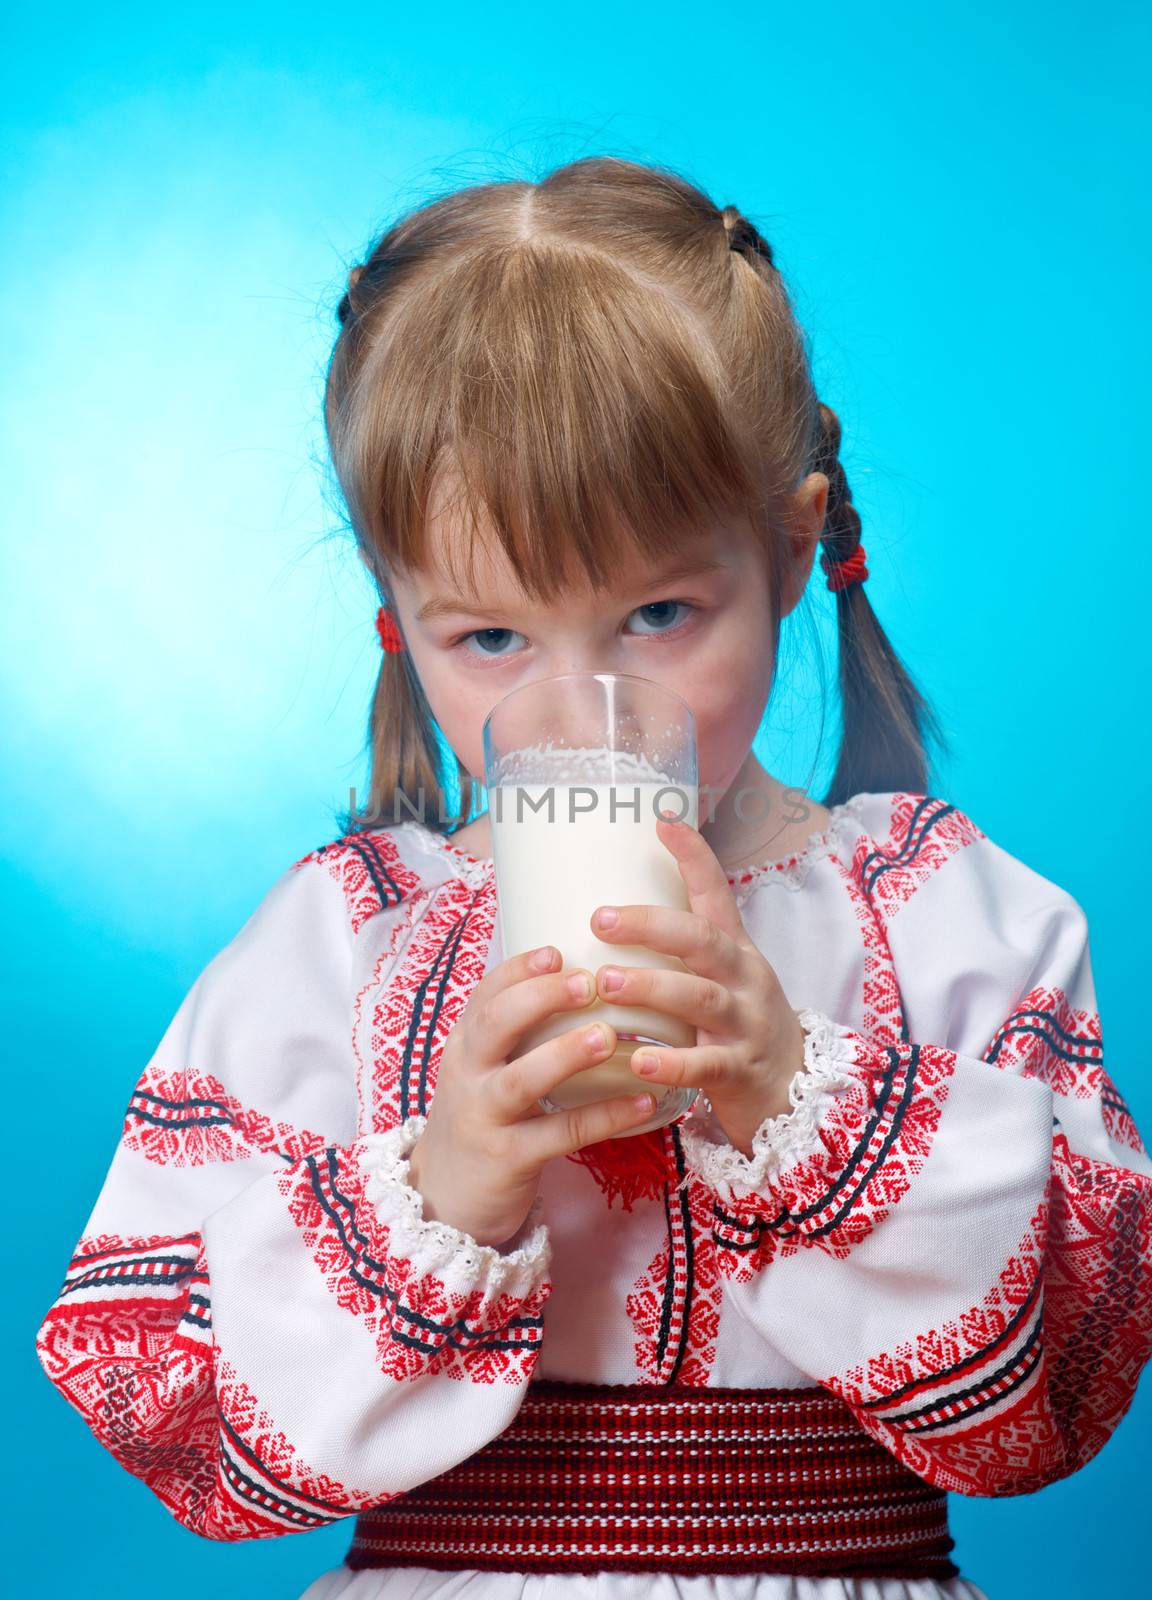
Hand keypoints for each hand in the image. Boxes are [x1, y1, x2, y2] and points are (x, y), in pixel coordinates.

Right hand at [407, 945, 652, 1247]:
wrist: (442, 1200)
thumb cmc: (480, 1119)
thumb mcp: (482, 1070)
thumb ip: (517, 1033)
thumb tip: (584, 980)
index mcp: (465, 1045)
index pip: (486, 994)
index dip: (519, 969)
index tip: (558, 951)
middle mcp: (468, 1075)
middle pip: (495, 1024)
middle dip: (540, 997)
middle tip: (588, 981)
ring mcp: (485, 1117)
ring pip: (522, 1079)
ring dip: (566, 1054)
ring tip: (608, 1036)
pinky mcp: (508, 1158)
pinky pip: (559, 1134)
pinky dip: (603, 1117)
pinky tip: (642, 1102)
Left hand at [589, 812, 805, 1156]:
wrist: (796, 1095)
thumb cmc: (739, 1029)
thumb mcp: (721, 980)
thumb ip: (679, 954)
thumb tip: (608, 917)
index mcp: (735, 951)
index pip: (717, 893)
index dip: (694, 856)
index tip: (663, 820)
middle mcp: (744, 979)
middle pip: (702, 940)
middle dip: (651, 925)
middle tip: (600, 918)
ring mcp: (746, 1024)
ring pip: (700, 997)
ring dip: (650, 987)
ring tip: (605, 982)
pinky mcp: (742, 1071)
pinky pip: (705, 1065)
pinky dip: (671, 1063)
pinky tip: (637, 1061)